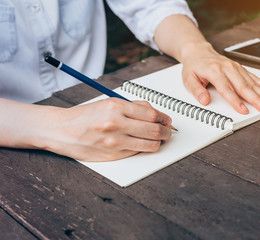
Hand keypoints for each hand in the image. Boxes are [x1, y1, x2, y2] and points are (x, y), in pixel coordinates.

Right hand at [38, 98, 171, 161]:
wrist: (62, 130)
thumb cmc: (86, 116)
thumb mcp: (109, 103)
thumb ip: (133, 106)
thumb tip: (156, 112)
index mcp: (116, 107)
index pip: (152, 114)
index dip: (164, 118)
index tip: (167, 120)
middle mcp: (116, 124)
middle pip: (154, 130)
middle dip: (167, 132)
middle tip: (168, 132)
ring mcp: (115, 142)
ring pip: (150, 145)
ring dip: (159, 142)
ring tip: (159, 139)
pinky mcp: (113, 155)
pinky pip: (137, 152)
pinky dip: (143, 148)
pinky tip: (142, 144)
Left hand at [181, 42, 259, 113]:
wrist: (198, 51)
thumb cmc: (194, 66)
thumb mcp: (188, 79)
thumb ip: (196, 90)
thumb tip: (204, 101)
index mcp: (214, 71)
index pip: (226, 89)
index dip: (236, 101)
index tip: (244, 110)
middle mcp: (227, 68)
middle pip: (244, 86)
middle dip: (257, 99)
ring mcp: (236, 67)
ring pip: (252, 82)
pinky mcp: (240, 68)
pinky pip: (254, 77)